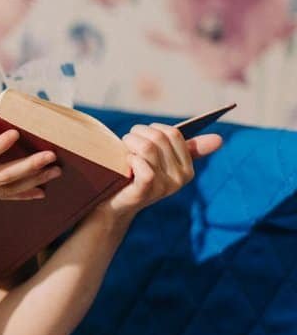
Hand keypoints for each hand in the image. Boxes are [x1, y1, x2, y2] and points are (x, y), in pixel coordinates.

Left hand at [97, 123, 222, 220]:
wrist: (116, 205)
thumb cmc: (137, 177)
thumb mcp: (163, 162)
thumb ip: (188, 150)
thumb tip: (219, 139)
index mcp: (187, 169)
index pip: (174, 133)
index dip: (153, 128)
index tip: (141, 136)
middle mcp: (179, 179)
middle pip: (158, 138)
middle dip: (137, 133)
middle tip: (127, 142)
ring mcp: (163, 187)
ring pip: (147, 148)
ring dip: (129, 143)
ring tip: (123, 150)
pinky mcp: (145, 192)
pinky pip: (143, 167)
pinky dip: (130, 159)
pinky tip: (125, 162)